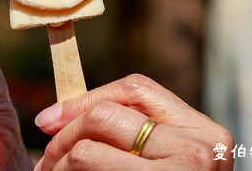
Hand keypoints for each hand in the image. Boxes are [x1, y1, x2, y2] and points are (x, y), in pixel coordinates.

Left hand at [34, 74, 232, 169]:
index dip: (85, 100)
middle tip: (46, 160)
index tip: (50, 119)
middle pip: (104, 117)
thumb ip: (134, 134)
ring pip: (86, 152)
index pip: (136, 90)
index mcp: (205, 133)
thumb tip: (54, 116)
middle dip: (63, 136)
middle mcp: (198, 154)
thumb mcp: (168, 163)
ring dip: (58, 166)